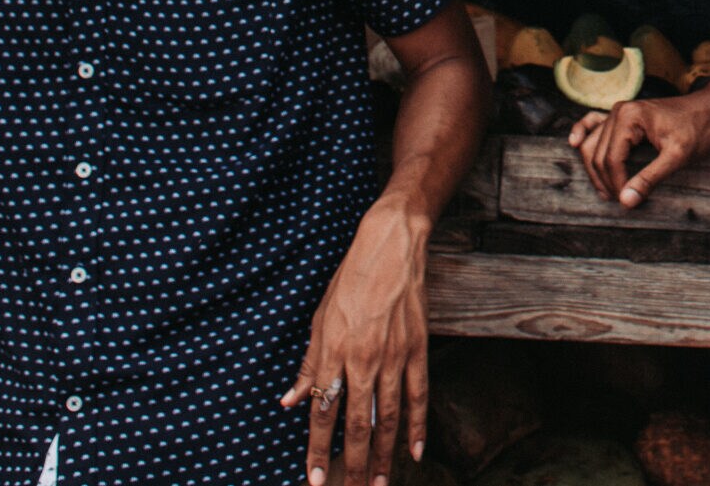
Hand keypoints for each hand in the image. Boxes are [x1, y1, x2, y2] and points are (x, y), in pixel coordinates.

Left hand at [282, 200, 430, 485]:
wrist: (391, 246)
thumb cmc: (350, 279)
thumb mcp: (320, 317)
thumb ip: (309, 363)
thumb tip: (291, 400)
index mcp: (333, 351)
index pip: (322, 412)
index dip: (317, 450)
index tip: (312, 478)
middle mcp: (363, 359)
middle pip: (357, 425)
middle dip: (352, 465)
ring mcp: (393, 357)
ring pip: (388, 418)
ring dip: (383, 457)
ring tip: (380, 484)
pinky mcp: (417, 350)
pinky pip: (418, 397)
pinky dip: (416, 427)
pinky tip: (414, 452)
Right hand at [568, 83, 709, 207]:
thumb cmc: (699, 129)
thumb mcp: (678, 156)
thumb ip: (650, 178)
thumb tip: (626, 201)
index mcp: (629, 117)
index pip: (611, 159)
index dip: (617, 184)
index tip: (629, 202)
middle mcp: (619, 112)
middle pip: (597, 153)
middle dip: (606, 181)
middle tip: (620, 201)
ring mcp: (619, 112)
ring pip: (592, 143)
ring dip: (594, 168)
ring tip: (606, 191)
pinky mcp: (623, 117)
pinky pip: (594, 123)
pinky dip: (583, 132)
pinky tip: (573, 143)